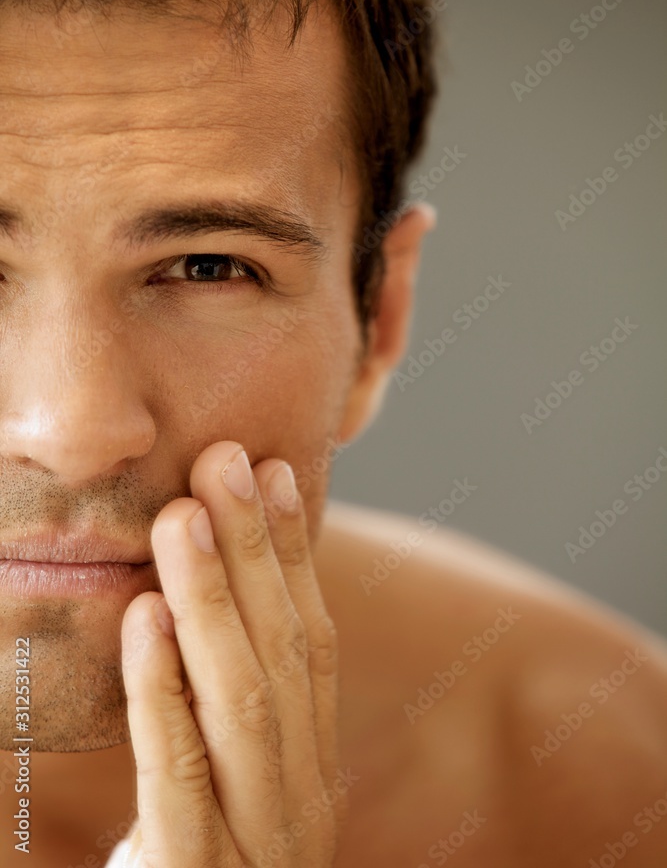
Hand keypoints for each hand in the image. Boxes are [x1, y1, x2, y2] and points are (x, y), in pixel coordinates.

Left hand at [120, 441, 346, 866]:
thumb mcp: (228, 785)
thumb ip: (227, 706)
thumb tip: (207, 600)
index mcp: (309, 768)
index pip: (314, 641)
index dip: (294, 554)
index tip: (275, 472)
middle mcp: (302, 801)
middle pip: (287, 656)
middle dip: (257, 553)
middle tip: (228, 460)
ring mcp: (259, 848)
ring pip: (245, 703)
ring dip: (216, 601)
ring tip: (184, 515)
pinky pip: (182, 778)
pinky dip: (164, 691)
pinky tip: (143, 621)